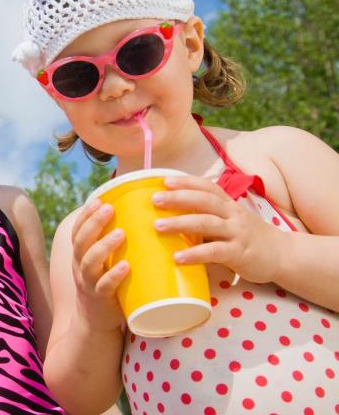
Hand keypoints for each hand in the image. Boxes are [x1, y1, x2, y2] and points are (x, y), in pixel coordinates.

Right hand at [70, 199, 129, 331]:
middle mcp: (80, 267)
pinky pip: (104, 286)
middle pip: (81, 241)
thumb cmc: (106, 285)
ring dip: (104, 246)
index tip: (98, 199)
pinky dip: (114, 276)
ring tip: (121, 233)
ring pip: (89, 262)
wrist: (95, 322)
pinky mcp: (99, 299)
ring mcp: (88, 283)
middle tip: (110, 208)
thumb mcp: (102, 264)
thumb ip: (113, 245)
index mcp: (80, 256)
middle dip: (93, 223)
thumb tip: (141, 219)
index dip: (85, 215)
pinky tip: (126, 266)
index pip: (77, 231)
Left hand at [152, 175, 284, 282]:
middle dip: (178, 198)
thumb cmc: (248, 237)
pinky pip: (215, 252)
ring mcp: (237, 233)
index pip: (207, 187)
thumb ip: (208, 217)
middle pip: (204, 201)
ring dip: (180, 223)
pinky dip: (195, 253)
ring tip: (158, 226)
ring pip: (207, 223)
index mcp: (228, 205)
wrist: (283, 255)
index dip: (187, 182)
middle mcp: (232, 215)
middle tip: (155, 199)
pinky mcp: (240, 253)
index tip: (165, 181)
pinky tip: (178, 257)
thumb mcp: (230, 221)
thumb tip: (171, 217)